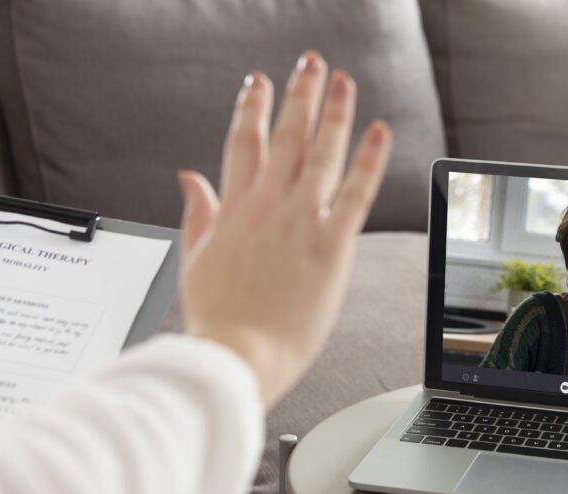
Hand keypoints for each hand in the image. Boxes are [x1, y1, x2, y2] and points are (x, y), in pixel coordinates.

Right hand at [176, 51, 391, 407]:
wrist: (238, 356)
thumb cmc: (219, 319)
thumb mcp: (195, 260)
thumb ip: (197, 214)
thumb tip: (188, 178)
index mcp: (234, 210)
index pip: (243, 142)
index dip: (253, 107)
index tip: (258, 81)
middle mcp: (268, 207)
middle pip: (288, 136)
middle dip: (300, 94)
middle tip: (312, 63)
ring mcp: (300, 223)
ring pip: (322, 154)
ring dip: (335, 113)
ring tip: (344, 83)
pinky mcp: (331, 246)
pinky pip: (355, 194)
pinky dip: (368, 161)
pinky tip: (378, 132)